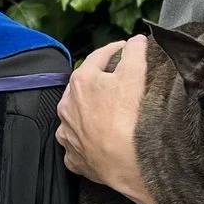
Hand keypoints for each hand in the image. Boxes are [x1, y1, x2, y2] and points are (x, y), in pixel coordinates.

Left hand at [58, 38, 153, 203]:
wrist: (128, 162)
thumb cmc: (129, 118)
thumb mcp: (136, 74)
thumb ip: (135, 51)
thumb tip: (136, 41)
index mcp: (81, 82)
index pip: (98, 57)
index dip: (114, 49)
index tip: (125, 48)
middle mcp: (67, 106)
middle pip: (83, 87)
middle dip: (98, 82)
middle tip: (117, 82)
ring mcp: (68, 133)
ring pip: (75, 116)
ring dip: (87, 112)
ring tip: (106, 113)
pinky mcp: (73, 157)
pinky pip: (76, 145)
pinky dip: (85, 140)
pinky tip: (96, 140)